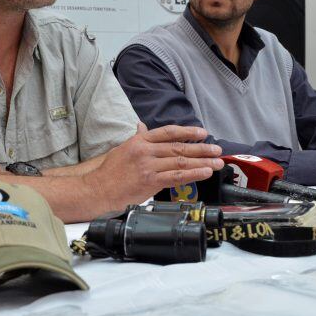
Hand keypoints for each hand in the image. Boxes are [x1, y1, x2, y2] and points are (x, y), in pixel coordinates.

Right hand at [83, 123, 223, 211]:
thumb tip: (142, 126)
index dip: (187, 131)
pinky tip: (204, 172)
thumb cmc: (110, 170)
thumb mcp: (122, 148)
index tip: (202, 133)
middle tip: (216, 150)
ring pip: (181, 162)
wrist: (99, 188)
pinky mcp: (150, 181)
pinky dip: (193, 174)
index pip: (168, 132)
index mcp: (140, 141)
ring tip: (216, 162)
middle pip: (179, 147)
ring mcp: (148, 166)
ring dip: (202, 162)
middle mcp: (145, 151)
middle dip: (201, 149)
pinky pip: (177, 177)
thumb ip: (137, 138)